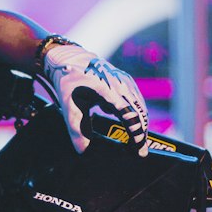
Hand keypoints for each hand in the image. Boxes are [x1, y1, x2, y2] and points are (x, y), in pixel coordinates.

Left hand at [38, 40, 147, 155]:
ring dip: (141, 125)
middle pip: (140, 113)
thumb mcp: (69, 106)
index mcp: (109, 91)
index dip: (137, 134)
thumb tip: (83, 151)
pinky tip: (131, 126)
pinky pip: (137, 101)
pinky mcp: (126, 81)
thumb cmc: (69, 82)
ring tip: (137, 143)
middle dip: (142, 134)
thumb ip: (77, 129)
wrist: (70, 58)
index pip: (130, 116)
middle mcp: (122, 85)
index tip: (139, 151)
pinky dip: (137, 115)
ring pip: (140, 107)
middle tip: (140, 153)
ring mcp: (126, 81)